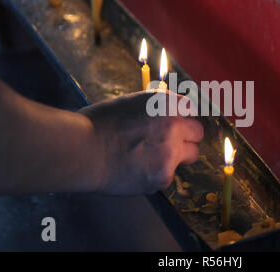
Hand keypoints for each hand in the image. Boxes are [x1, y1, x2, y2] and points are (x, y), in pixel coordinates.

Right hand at [79, 91, 203, 194]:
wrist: (81, 149)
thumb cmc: (97, 124)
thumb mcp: (130, 104)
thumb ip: (154, 110)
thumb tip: (166, 115)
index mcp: (165, 103)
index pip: (190, 109)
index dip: (181, 119)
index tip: (174, 126)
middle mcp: (174, 124)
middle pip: (197, 133)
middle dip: (185, 138)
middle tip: (168, 145)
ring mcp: (171, 151)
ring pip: (191, 155)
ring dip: (177, 157)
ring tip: (151, 159)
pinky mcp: (164, 175)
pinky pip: (168, 176)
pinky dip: (156, 176)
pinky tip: (136, 172)